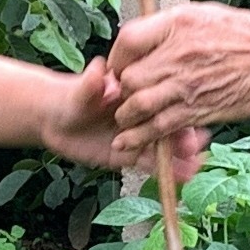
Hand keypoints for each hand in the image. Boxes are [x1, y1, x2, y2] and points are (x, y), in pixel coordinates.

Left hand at [41, 55, 206, 180]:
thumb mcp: (81, 88)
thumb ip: (93, 82)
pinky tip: (183, 178)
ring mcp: (138, 136)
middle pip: (168, 125)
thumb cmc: (69, 96)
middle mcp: (142, 115)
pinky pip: (150, 164)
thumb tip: (99, 70)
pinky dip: (166, 172)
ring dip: (180, 157)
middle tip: (195, 147)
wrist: (53, 118)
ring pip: (163, 148)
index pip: (162, 100)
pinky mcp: (130, 155)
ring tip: (195, 167)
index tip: (189, 115)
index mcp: (137, 94)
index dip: (177, 106)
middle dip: (183, 136)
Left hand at [108, 1, 249, 144]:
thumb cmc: (249, 35)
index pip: (128, 39)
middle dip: (121, 89)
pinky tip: (129, 142)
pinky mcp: (198, 111)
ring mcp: (187, 85)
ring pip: (138, 105)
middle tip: (123, 95)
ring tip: (126, 119)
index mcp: (178, 24)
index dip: (118, 55)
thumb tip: (146, 38)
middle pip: (129, 76)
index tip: (121, 65)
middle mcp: (178, 54)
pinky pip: (159, 127)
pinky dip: (140, 137)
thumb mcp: (206, 14)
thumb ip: (171, 26)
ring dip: (128, 115)